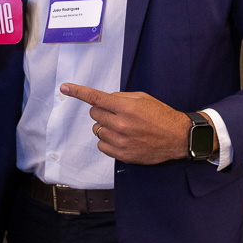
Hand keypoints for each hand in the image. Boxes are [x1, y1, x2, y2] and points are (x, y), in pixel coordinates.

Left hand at [60, 82, 192, 163]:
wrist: (177, 138)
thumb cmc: (161, 115)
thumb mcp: (143, 98)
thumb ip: (121, 98)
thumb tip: (104, 100)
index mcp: (126, 107)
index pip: (95, 98)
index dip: (78, 92)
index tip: (64, 88)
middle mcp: (120, 124)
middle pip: (94, 114)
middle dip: (102, 111)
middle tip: (117, 113)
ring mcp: (120, 141)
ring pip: (97, 130)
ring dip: (105, 126)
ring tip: (123, 127)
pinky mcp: (122, 154)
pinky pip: (101, 145)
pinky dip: (107, 140)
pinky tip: (121, 138)